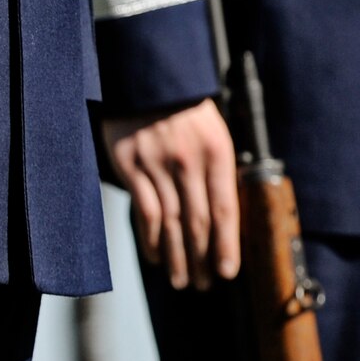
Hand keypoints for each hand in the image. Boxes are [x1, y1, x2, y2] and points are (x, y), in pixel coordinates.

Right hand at [103, 98, 239, 290]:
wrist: (148, 76)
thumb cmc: (185, 105)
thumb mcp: (213, 129)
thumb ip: (218, 168)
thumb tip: (226, 214)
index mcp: (216, 152)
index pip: (225, 209)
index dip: (228, 245)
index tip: (229, 271)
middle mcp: (188, 162)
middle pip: (198, 222)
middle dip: (203, 259)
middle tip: (205, 284)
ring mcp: (157, 165)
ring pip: (171, 223)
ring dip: (177, 257)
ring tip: (182, 280)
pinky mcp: (130, 167)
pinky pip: (144, 212)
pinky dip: (151, 239)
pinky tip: (155, 256)